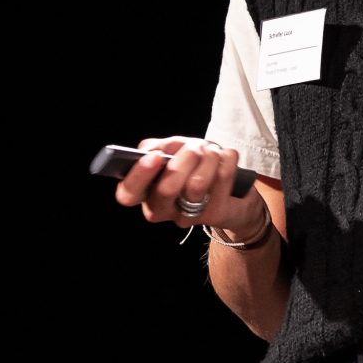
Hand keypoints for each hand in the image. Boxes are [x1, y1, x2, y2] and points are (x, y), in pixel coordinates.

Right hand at [113, 136, 262, 235]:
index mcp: (146, 191)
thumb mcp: (174, 150)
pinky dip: (227, 160)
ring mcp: (189, 216)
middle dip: (183, 160)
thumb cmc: (195, 165)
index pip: (128, 193)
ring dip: (208, 158)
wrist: (234, 187)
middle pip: (165, 190)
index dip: (139, 176)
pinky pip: (221, 181)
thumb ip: (159, 147)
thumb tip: (152, 150)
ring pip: (196, 185)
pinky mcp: (216, 215)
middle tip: (194, 148)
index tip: (155, 157)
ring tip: (212, 151)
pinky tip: (227, 158)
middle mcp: (163, 209)